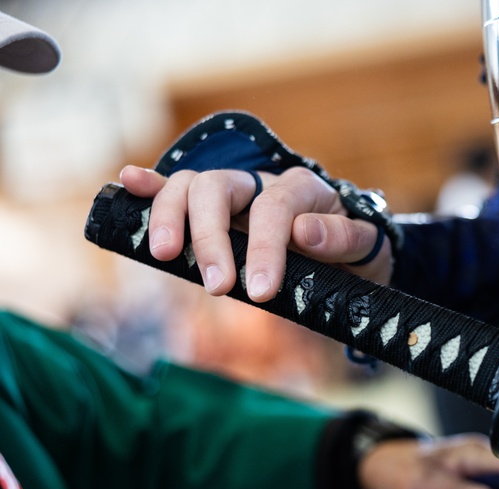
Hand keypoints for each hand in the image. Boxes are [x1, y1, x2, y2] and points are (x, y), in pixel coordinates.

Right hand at [119, 165, 392, 301]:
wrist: (351, 251)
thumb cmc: (355, 251)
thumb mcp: (367, 246)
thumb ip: (343, 237)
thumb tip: (306, 232)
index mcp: (302, 189)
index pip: (273, 208)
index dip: (263, 248)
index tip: (260, 291)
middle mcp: (261, 183)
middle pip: (219, 188)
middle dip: (212, 237)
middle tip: (217, 288)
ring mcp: (234, 193)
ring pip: (191, 186)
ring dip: (172, 217)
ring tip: (166, 256)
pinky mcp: (214, 209)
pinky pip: (178, 190)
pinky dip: (152, 188)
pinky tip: (127, 183)